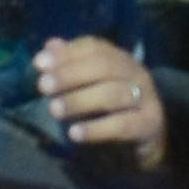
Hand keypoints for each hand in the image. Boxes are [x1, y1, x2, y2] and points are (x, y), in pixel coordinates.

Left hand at [27, 34, 168, 171]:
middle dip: (70, 75)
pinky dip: (96, 129)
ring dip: (80, 100)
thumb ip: (72, 66)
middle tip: (43, 87)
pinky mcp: (149, 125)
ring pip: (112, 94)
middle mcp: (136, 73)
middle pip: (104, 66)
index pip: (94, 48)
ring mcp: (146, 98)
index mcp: (121, 60)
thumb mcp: (91, 87)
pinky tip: (74, 134)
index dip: (66, 54)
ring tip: (54, 110)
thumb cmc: (113, 110)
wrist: (147, 142)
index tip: (39, 64)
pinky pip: (122, 125)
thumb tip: (50, 46)